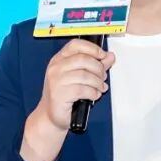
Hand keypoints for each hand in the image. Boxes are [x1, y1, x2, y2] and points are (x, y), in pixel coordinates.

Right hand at [21, 39, 115, 160]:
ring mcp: (56, 81)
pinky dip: (93, 93)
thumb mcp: (79, 77)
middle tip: (102, 77)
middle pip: (83, 59)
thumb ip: (95, 65)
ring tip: (100, 88)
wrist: (50, 116)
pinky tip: (93, 95)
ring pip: (85, 75)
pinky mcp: (60, 94)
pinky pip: (83, 90)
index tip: (103, 56)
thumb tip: (110, 56)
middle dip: (98, 68)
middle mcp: (56, 68)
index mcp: (59, 59)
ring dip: (97, 82)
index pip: (76, 45)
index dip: (92, 48)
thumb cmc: (64, 96)